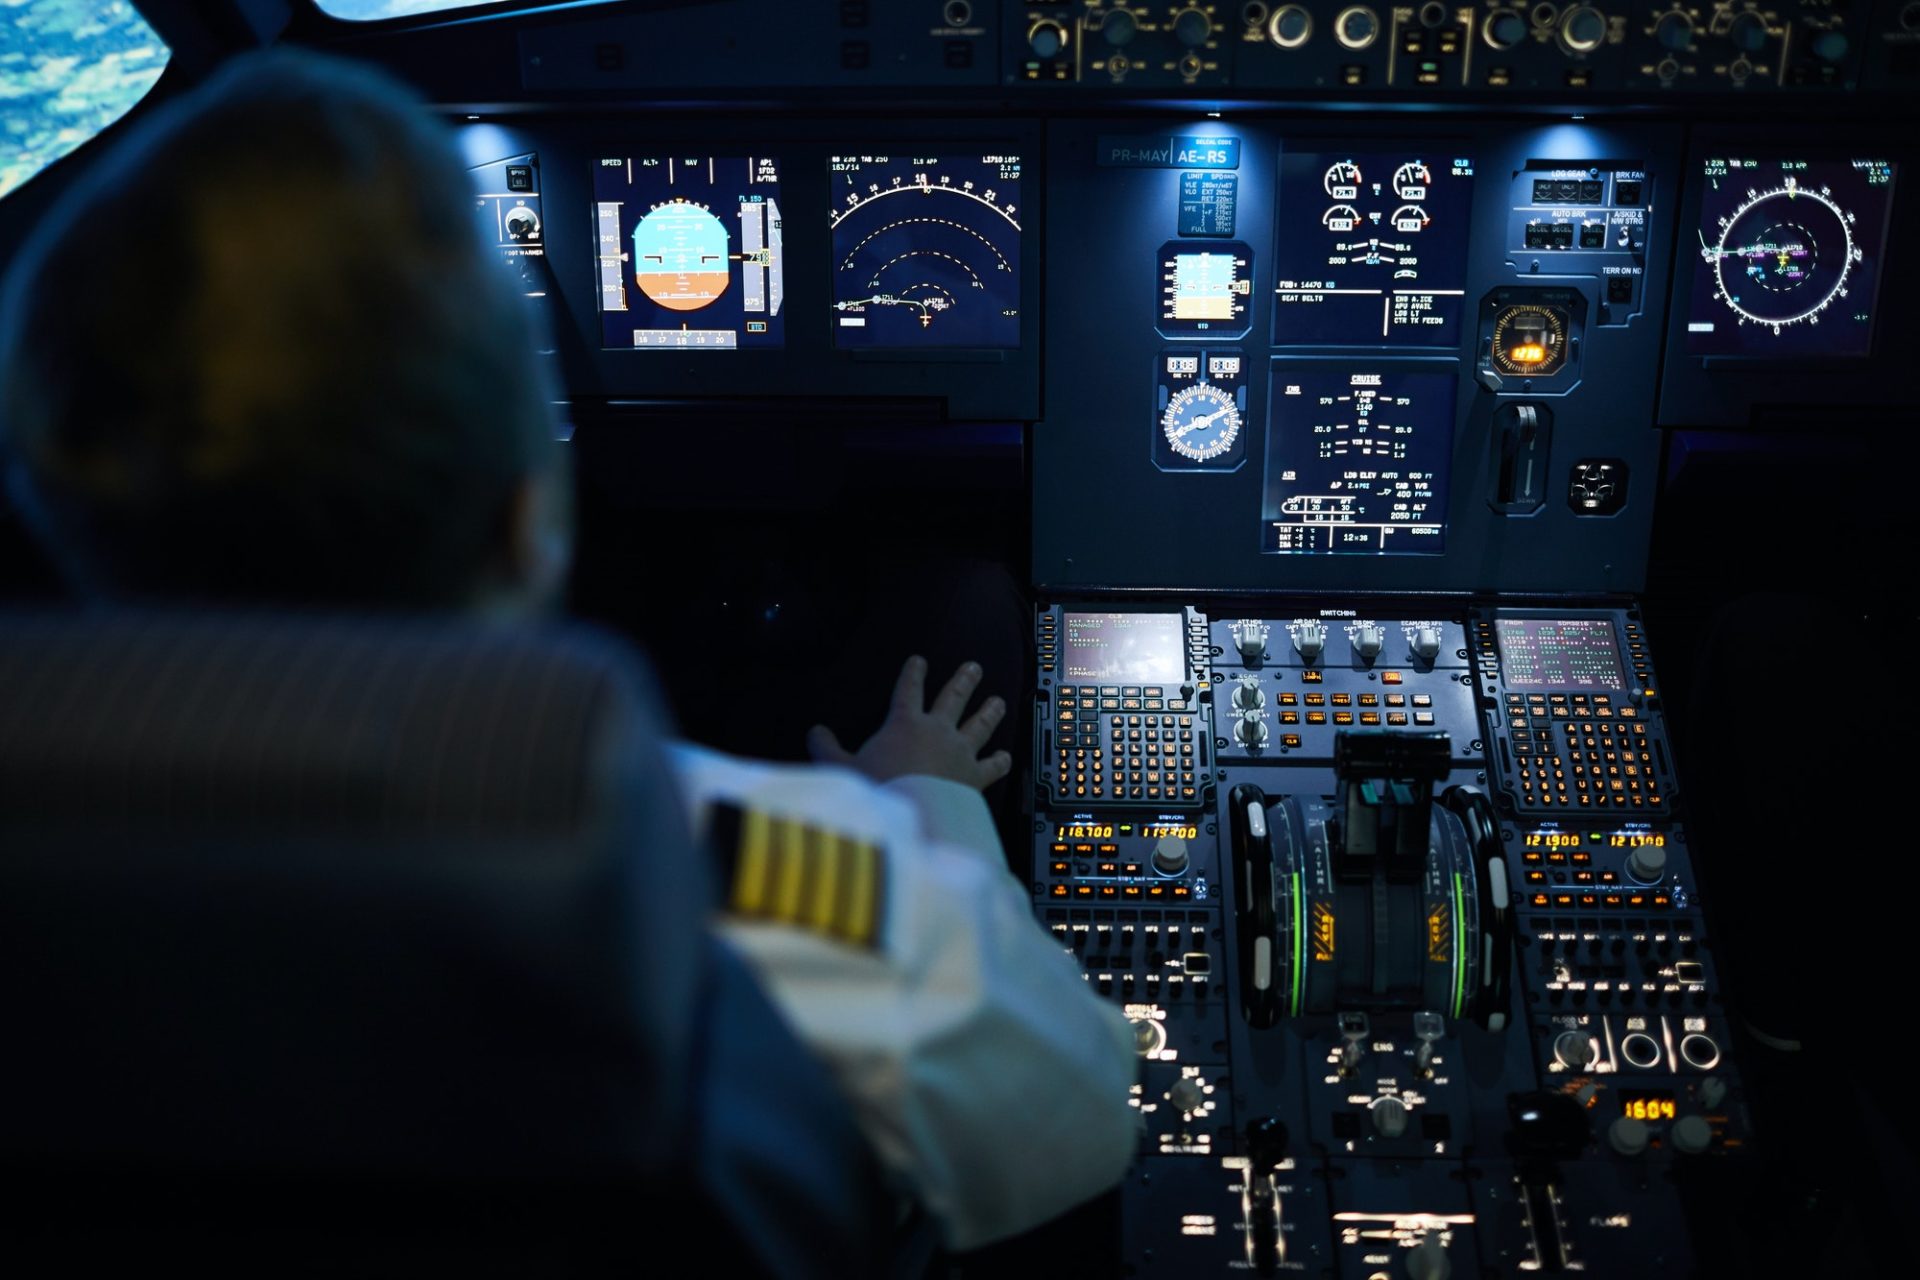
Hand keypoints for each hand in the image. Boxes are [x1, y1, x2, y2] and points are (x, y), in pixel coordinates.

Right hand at [807, 656, 1012, 790]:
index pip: (908, 690)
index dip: (913, 674)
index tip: (919, 661)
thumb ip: (827, 749)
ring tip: (998, 701)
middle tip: (974, 668)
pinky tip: (1006, 756)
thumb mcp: (842, 768)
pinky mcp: (975, 776)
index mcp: (905, 723)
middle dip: (963, 681)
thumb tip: (814, 732)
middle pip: (953, 699)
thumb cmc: (876, 788)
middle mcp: (937, 731)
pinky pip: (992, 766)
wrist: (910, 815)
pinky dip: (1000, 761)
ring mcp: (960, 752)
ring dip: (989, 712)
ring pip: (980, 725)